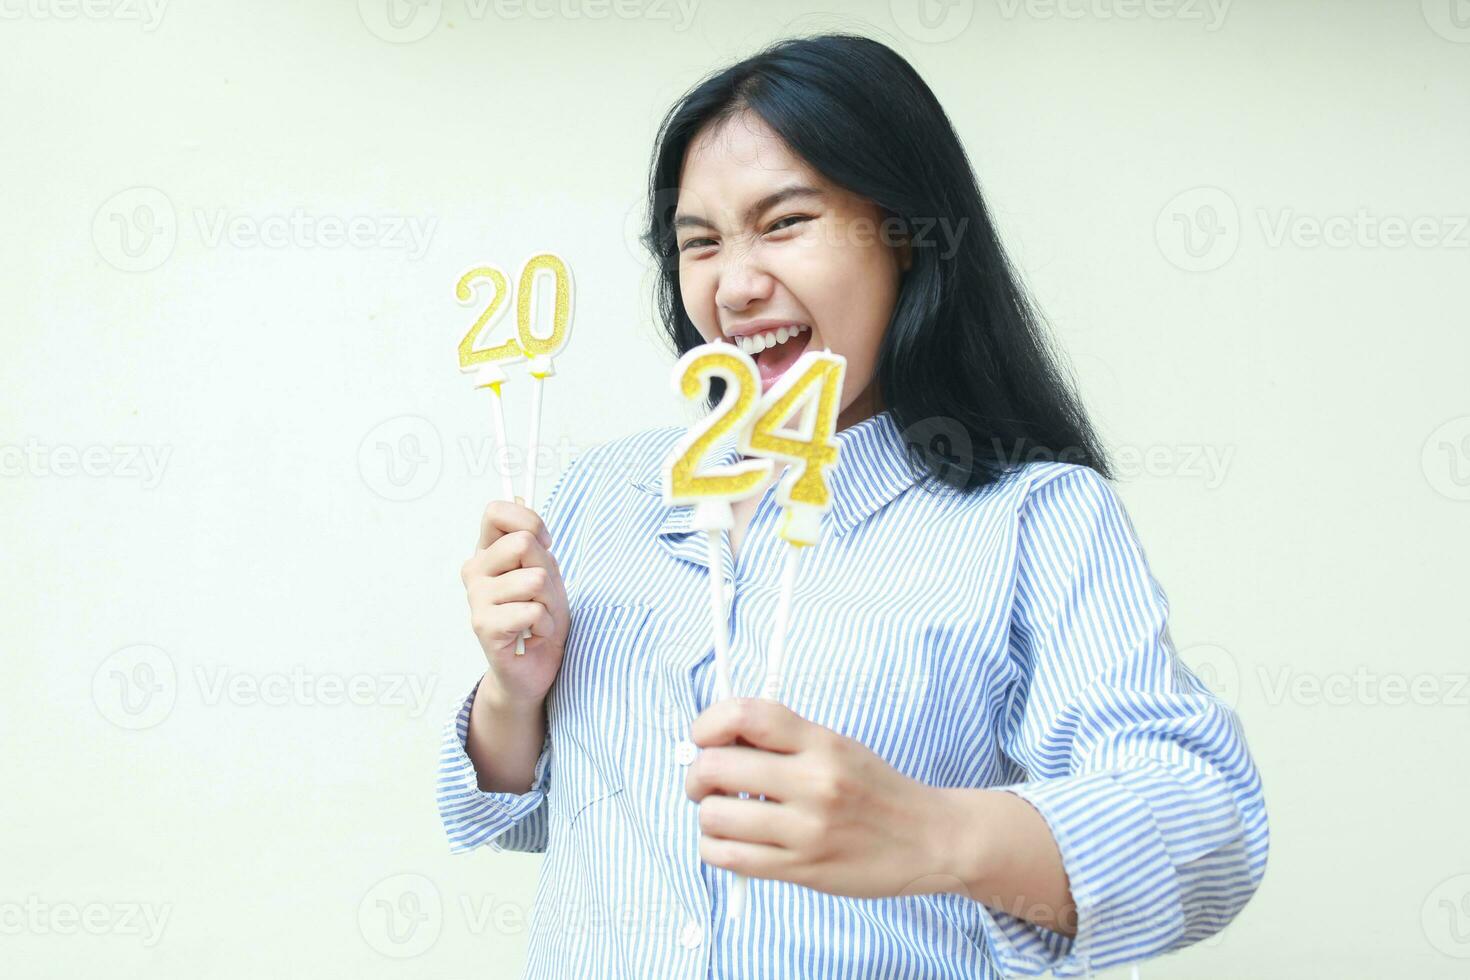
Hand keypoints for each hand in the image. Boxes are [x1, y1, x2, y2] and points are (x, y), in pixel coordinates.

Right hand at [460, 498, 569, 704]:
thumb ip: (533, 539)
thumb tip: (519, 494)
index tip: (544, 545)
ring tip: (537, 618)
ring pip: (534, 580)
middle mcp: (475, 570)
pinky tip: (532, 635)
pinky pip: (533, 612)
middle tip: (541, 596)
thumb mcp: (545, 571)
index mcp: (488, 552)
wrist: (533, 667)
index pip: (496, 512)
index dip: (530, 522)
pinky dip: (545, 626)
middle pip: (523, 543)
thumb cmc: (540, 616)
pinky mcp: (483, 626)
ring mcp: (476, 598)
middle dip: (548, 571)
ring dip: (549, 603)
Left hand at [684, 697, 953, 899]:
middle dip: (697, 776)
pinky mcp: (802, 870)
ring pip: (714, 816)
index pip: (746, 714)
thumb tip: (713, 740)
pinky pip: (728, 858)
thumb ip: (782, 741)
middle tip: (704, 784)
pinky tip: (729, 844)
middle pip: (717, 767)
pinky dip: (715, 849)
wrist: (930, 839)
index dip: (707, 723)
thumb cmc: (874, 790)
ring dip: (707, 816)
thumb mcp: (836, 747)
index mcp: (821, 742)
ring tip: (724, 817)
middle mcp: (814, 782)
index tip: (702, 737)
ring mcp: (807, 829)